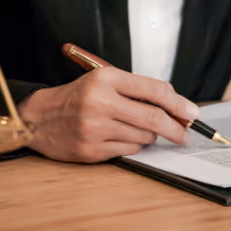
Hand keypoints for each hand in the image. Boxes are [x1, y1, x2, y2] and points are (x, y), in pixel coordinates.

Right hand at [17, 67, 199, 162]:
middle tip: (184, 134)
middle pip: (154, 118)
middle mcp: (100, 102)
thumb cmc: (76, 98)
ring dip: (149, 137)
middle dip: (175, 128)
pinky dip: (132, 146)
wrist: (38, 118)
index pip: (153, 90)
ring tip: (134, 129)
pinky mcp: (91, 149)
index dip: (179, 103)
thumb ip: (136, 90)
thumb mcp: (103, 82)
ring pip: (143, 138)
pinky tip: (119, 138)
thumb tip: (176, 106)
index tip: (192, 113)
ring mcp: (95, 128)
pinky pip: (128, 151)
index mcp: (105, 79)